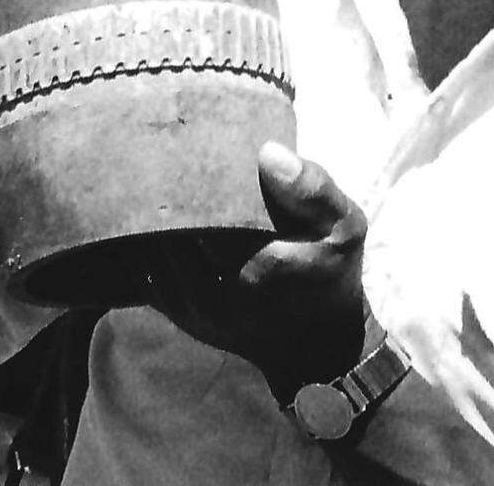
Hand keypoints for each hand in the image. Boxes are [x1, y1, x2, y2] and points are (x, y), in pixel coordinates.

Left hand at [146, 142, 371, 399]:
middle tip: (164, 156)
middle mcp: (223, 293)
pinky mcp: (185, 319)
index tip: (188, 146)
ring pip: (156, 253)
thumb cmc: (332, 272)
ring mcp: (199, 311)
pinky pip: (152, 277)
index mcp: (262, 265)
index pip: (205, 213)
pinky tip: (156, 222)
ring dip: (154, 222)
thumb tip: (267, 151)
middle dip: (169, 196)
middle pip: (174, 231)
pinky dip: (150, 249)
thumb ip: (312, 189)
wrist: (319, 346)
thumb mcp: (343, 227)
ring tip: (153, 181)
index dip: (191, 177)